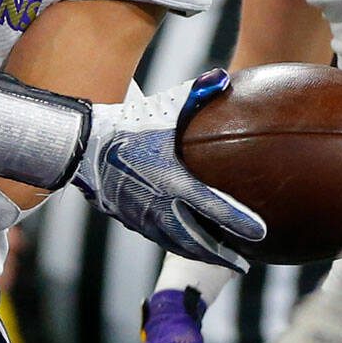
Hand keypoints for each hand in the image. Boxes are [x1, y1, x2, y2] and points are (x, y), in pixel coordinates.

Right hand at [79, 70, 265, 271]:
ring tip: (220, 261)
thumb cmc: (126, 122)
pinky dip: (177, 245)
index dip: (238, 221)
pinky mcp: (127, 217)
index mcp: (172, 179)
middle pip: (196, 239)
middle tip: (244, 265)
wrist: (80, 144)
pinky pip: (158, 236)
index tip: (261, 234)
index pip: (212, 205)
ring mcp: (140, 215)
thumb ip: (197, 94)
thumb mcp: (163, 106)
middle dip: (222, 255)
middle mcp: (158, 204)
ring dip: (199, 254)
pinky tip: (185, 245)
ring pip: (176, 243)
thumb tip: (226, 77)